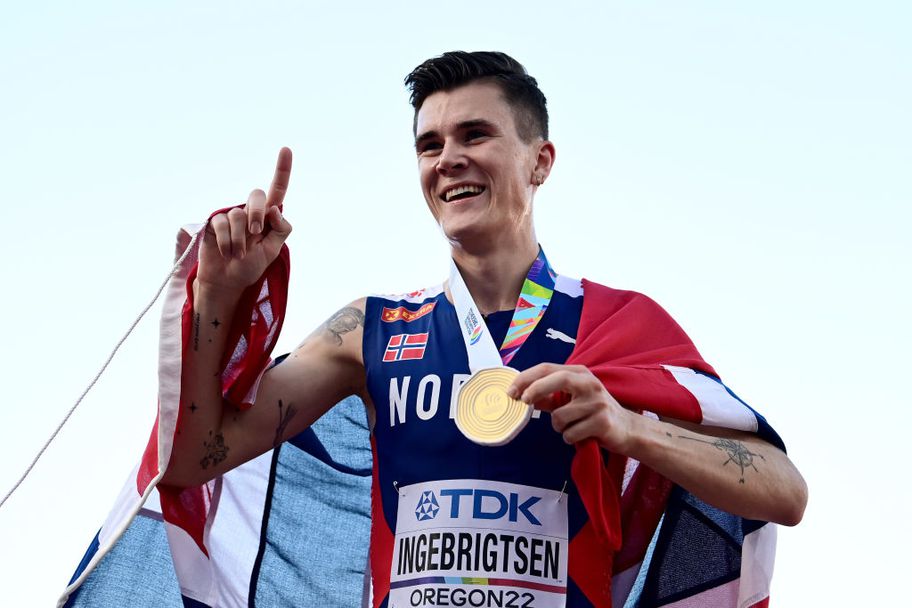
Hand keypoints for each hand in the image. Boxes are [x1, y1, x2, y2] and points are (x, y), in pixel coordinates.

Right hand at [197, 148, 293, 292]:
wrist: (227, 281)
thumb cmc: (251, 265)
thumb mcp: (272, 251)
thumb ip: (280, 229)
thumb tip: (275, 209)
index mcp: (268, 217)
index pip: (277, 190)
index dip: (282, 170)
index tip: (286, 149)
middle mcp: (250, 211)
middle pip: (257, 195)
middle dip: (257, 214)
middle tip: (255, 234)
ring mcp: (232, 215)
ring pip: (239, 215)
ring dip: (240, 240)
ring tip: (238, 255)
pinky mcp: (214, 221)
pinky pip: (222, 223)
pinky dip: (227, 242)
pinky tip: (226, 253)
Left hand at [508, 363, 635, 451]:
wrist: (627, 429)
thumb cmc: (593, 412)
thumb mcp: (571, 398)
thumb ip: (548, 396)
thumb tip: (521, 395)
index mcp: (579, 373)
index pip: (547, 368)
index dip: (525, 378)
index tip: (511, 391)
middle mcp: (590, 383)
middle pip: (556, 379)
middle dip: (535, 390)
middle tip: (523, 401)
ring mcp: (597, 402)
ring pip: (559, 416)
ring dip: (558, 427)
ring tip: (572, 427)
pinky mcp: (602, 422)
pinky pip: (569, 434)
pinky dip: (569, 438)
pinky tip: (582, 435)